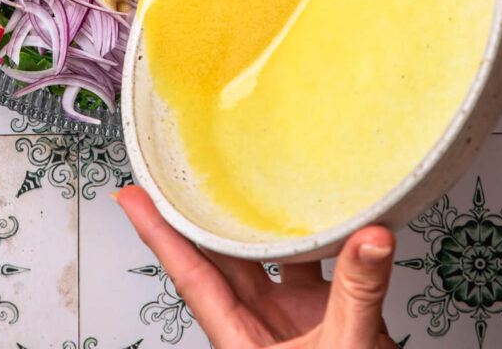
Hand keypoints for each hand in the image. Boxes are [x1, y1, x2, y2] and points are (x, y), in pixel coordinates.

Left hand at [116, 185, 396, 348]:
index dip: (158, 233)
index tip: (131, 197)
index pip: (189, 274)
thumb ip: (356, 293)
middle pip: (223, 257)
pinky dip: (323, 242)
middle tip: (185, 170)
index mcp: (240, 338)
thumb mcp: (344, 348)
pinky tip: (326, 214)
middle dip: (204, 214)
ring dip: (265, 222)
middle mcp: (259, 325)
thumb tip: (369, 238)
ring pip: (269, 259)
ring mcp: (293, 322)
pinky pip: (317, 269)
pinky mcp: (329, 321)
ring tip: (253, 174)